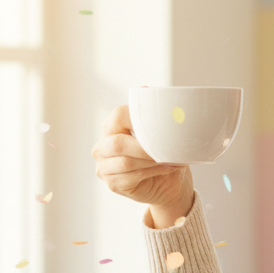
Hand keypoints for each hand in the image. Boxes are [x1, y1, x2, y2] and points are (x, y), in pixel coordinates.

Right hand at [92, 104, 194, 223]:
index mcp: (111, 127)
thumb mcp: (160, 132)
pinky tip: (167, 168)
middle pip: (118, 143)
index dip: (139, 119)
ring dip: (152, 161)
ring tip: (171, 159)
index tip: (161, 126)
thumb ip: (151, 111)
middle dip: (145, 148)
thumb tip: (145, 88)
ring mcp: (104, 166)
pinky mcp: (112, 183)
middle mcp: (102, 146)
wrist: (168, 183)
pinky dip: (153, 172)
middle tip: (167, 149)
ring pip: (126, 162)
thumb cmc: (163, 154)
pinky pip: (131, 177)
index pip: (119, 115)